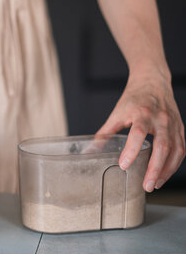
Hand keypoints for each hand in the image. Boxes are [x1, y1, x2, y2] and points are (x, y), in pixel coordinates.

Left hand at [96, 72, 184, 191]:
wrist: (153, 82)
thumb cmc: (134, 98)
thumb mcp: (117, 113)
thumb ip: (105, 133)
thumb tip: (91, 150)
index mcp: (141, 113)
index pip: (138, 134)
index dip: (131, 150)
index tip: (123, 165)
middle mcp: (160, 119)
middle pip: (162, 146)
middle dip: (154, 169)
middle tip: (146, 186)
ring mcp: (173, 124)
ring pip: (176, 151)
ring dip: (166, 170)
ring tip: (155, 184)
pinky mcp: (180, 128)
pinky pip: (182, 149)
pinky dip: (175, 164)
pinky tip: (165, 174)